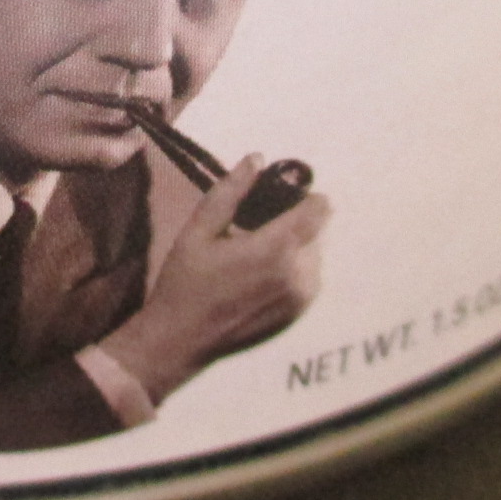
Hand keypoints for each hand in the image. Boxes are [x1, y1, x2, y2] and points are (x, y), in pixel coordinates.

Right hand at [97, 155, 329, 404]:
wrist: (181, 340)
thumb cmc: (186, 281)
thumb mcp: (199, 230)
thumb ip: (230, 191)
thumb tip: (256, 158)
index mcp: (276, 249)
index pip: (319, 210)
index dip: (306, 196)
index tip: (282, 195)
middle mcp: (299, 274)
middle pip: (315, 231)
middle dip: (293, 223)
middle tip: (254, 229)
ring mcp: (301, 299)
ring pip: (312, 255)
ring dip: (293, 248)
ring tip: (253, 255)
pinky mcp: (298, 315)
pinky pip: (307, 279)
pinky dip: (291, 270)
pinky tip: (256, 277)